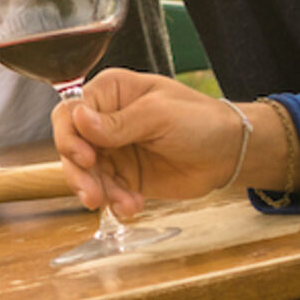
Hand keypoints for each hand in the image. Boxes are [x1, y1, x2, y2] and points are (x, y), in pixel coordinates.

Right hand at [51, 68, 244, 217]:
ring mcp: (112, 150)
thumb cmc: (200, 120)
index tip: (84, 157)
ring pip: (85, 173)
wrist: (230, 153)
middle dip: (78, 172)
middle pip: (71, 145)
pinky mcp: (124, 176)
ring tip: (123, 204)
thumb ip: (118, 122)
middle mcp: (104, 120)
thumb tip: (78, 118)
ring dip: (98, 191)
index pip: (71, 112)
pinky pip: (106, 190)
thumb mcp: (159, 115)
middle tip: (92, 194)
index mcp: (110, 93)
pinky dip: (115, 201)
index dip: (69, 135)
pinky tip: (132, 206)